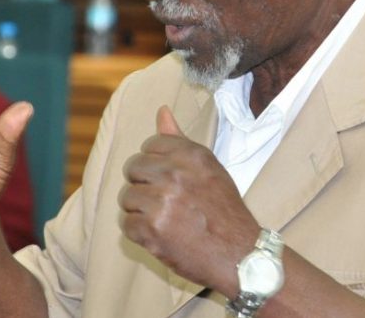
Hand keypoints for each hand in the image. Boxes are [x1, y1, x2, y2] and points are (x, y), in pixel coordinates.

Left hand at [119, 106, 259, 293]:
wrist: (238, 254)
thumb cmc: (224, 210)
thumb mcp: (209, 167)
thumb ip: (179, 140)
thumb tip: (161, 110)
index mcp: (191, 155)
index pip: (150, 145)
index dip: (156, 164)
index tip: (170, 178)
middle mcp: (175, 174)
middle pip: (133, 168)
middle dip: (144, 184)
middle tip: (165, 201)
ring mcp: (161, 202)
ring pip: (127, 197)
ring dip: (141, 209)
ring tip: (165, 219)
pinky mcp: (150, 230)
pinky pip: (126, 223)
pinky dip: (140, 232)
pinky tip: (161, 234)